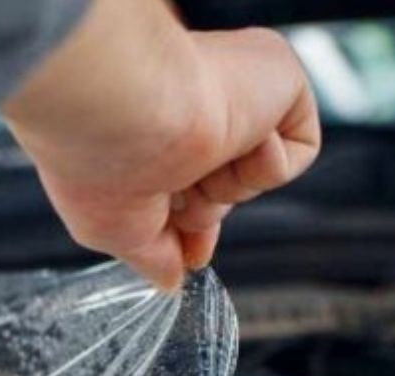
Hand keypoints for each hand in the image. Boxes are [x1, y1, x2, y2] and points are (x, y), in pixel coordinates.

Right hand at [2, 0, 320, 289]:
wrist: (123, 112)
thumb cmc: (96, 159)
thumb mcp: (110, 229)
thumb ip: (149, 255)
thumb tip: (168, 282)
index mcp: (146, 122)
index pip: (188, 178)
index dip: (193, 222)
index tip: (189, 254)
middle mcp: (190, 100)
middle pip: (224, 181)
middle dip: (208, 211)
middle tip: (176, 202)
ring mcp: (234, 86)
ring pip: (256, 172)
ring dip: (226, 189)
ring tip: (192, 164)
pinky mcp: (278, 74)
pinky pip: (298, 150)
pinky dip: (268, 167)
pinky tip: (232, 140)